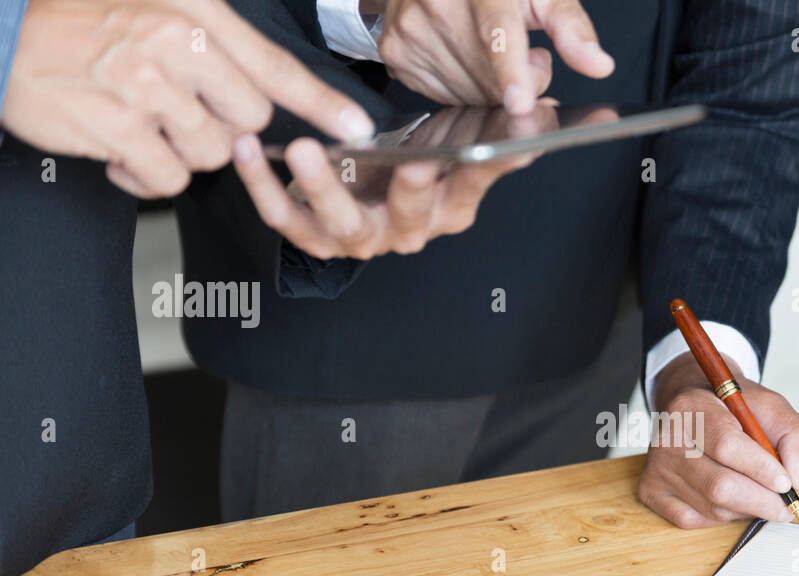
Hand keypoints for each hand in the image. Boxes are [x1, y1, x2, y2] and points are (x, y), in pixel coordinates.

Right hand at [2, 0, 373, 197]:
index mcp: (195, 14)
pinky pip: (166, 177)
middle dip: (219, 129)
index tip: (357, 127)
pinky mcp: (116, 122)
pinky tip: (118, 147)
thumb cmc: (83, 24)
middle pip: (249, 123)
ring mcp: (145, 83)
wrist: (3, 31)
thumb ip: (221, 48)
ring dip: (179, 153)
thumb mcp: (161, 11)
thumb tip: (274, 95)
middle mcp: (176, 42)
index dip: (321, 103)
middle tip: (174, 111)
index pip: (274, 66)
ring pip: (210, 154)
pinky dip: (145, 176)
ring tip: (139, 123)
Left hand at [231, 105, 543, 258]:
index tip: (507, 148)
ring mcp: (362, 240)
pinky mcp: (317, 239)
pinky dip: (264, 189)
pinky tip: (249, 152)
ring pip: (344, 225)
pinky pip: (287, 221)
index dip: (486, 169)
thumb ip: (493, 130)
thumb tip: (543, 107)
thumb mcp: (451, 144)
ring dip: (324, 188)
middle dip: (408, 190)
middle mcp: (409, 231)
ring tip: (303, 149)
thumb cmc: (409, 166)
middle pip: (412, 215)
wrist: (361, 198)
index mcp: (450, 208)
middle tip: (408, 163)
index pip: (474, 184)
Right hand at [365, 0, 614, 114]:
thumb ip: (570, 26)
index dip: (511, 71)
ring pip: (469, 94)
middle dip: (518, 81)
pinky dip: (464, 87)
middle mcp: (436, 2)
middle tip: (524, 53)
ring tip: (491, 52)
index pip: (497, 33)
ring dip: (491, 88)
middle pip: (490, 77)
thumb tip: (599, 65)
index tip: (520, 102)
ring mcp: (411, 29)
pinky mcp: (396, 52)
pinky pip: (444, 96)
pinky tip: (466, 59)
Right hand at [637, 352, 798, 527]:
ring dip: (745, 508)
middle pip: (719, 485)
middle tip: (785, 505)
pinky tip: (732, 500)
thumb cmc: (735, 410)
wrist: (696, 406)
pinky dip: (722, 516)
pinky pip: (695, 520)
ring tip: (759, 495)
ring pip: (712, 507)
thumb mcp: (772, 408)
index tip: (787, 483)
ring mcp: (657, 467)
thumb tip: (797, 478)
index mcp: (693, 407)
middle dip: (761, 501)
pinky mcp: (651, 490)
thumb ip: (795, 436)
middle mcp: (668, 438)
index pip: (727, 445)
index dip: (760, 469)